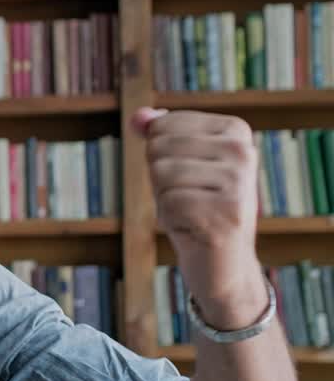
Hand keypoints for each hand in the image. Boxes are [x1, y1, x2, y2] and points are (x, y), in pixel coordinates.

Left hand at [132, 107, 267, 328]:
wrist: (222, 263)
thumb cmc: (195, 208)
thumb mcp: (173, 164)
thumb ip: (155, 135)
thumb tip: (137, 116)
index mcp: (235, 130)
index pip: (161, 126)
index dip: (158, 156)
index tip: (187, 177)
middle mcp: (243, 151)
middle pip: (158, 148)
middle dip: (160, 180)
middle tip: (188, 198)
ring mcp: (239, 182)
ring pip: (161, 174)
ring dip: (164, 200)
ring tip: (191, 213)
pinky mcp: (227, 213)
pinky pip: (168, 203)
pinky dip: (171, 220)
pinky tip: (195, 229)